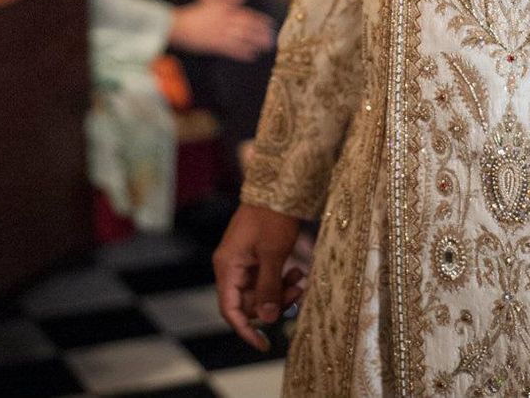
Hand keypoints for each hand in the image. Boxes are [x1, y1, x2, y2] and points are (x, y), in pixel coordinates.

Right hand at [169, 0, 273, 59]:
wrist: (178, 26)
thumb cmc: (194, 13)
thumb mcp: (212, 2)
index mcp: (225, 11)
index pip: (246, 15)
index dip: (259, 19)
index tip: (270, 23)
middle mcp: (225, 23)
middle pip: (247, 28)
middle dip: (261, 33)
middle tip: (272, 37)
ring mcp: (221, 35)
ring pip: (242, 39)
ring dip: (256, 43)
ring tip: (267, 47)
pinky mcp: (215, 46)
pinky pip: (232, 51)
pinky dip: (243, 53)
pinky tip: (252, 56)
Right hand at [214, 204, 303, 349]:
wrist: (279, 186)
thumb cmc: (273, 217)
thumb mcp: (273, 254)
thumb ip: (269, 288)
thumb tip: (268, 320)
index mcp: (227, 266)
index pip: (230, 309)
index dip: (246, 329)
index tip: (265, 344)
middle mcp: (231, 265)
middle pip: (248, 302)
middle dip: (273, 302)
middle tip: (298, 291)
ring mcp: (243, 260)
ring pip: (260, 290)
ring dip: (281, 290)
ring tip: (301, 278)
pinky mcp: (255, 255)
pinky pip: (265, 277)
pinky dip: (281, 278)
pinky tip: (297, 270)